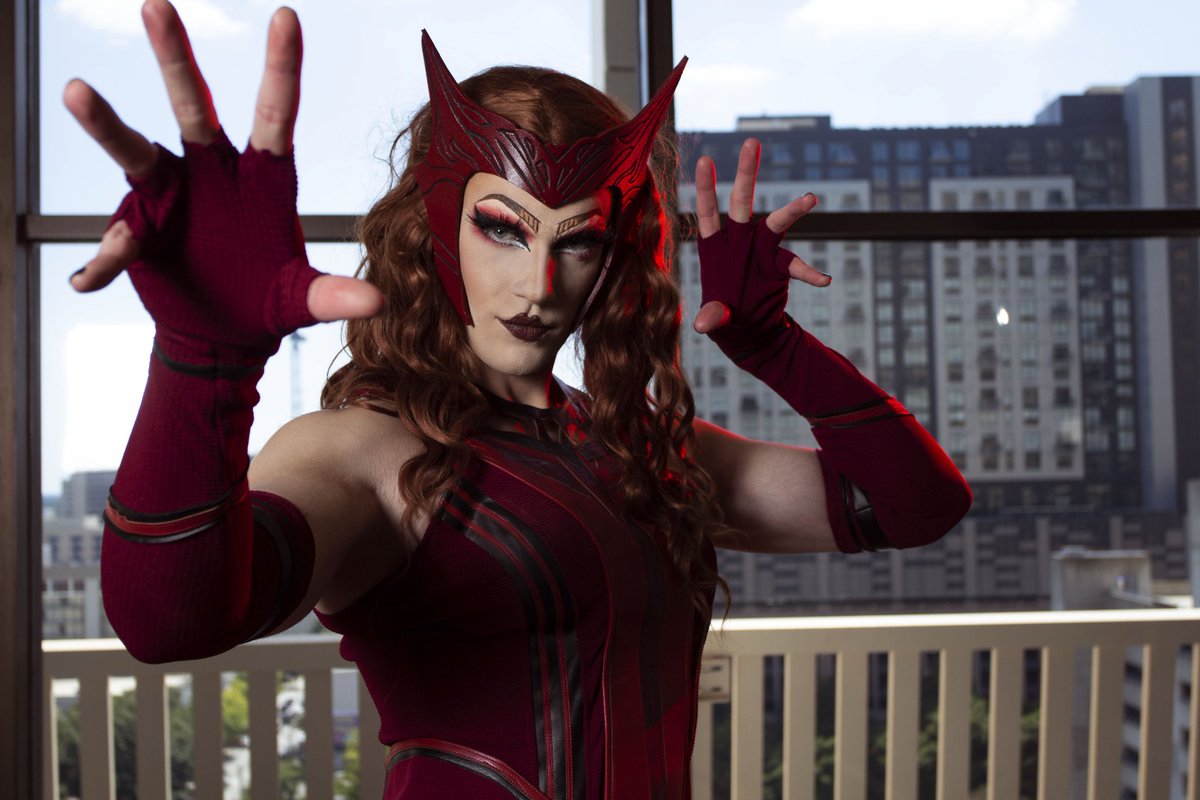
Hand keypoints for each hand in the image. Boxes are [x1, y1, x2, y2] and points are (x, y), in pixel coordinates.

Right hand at [64, 0, 381, 347]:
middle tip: (156, 5)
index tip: (287, 16)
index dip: (281, 67)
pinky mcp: (138, 227)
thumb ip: (332, 295)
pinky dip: (104, 260)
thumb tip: (376, 301)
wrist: (222, 335)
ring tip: (77, 92)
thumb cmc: (266, 302)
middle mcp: (212, 173)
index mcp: (263, 178)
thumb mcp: (300, 299)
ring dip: (106, 123)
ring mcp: (169, 194)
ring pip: (135, 149)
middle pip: (194, 108)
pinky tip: (89, 283)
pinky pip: (117, 238)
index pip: (275, 114)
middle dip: (175, 58)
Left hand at [691, 138, 828, 336]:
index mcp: (715, 249)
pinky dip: (811, 274)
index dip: (706, 188)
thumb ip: (712, 317)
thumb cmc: (724, 319)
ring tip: (810, 199)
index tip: (705, 159)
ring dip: (793, 210)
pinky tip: (824, 281)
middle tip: (751, 141)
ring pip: (777, 223)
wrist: (748, 332)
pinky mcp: (780, 268)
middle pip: (742, 202)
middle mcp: (739, 243)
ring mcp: (762, 252)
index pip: (708, 214)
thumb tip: (705, 325)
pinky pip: (798, 266)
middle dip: (746, 173)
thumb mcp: (715, 320)